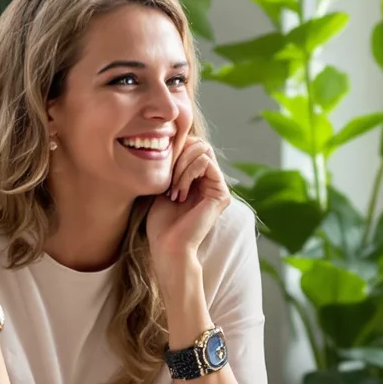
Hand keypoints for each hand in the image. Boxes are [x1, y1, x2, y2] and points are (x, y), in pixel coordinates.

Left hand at [145, 136, 228, 269]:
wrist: (167, 246)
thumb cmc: (160, 222)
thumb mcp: (162, 185)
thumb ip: (171, 163)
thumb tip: (170, 137)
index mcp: (199, 179)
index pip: (191, 145)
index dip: (175, 148)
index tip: (160, 169)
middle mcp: (211, 181)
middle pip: (199, 144)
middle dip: (179, 155)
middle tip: (166, 178)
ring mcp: (218, 187)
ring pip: (203, 150)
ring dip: (181, 166)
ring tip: (172, 189)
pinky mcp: (222, 193)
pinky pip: (206, 163)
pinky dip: (188, 171)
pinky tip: (179, 192)